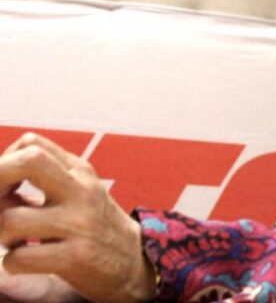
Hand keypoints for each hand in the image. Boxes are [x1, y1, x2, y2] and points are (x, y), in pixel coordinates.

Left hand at [0, 133, 154, 302]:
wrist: (133, 260)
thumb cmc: (93, 224)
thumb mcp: (78, 191)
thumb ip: (45, 176)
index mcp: (79, 172)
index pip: (31, 144)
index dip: (4, 163)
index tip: (7, 185)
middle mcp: (81, 191)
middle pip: (28, 161)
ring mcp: (79, 223)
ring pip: (10, 220)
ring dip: (2, 234)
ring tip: (17, 239)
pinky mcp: (76, 256)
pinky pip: (18, 258)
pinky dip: (13, 262)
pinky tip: (28, 258)